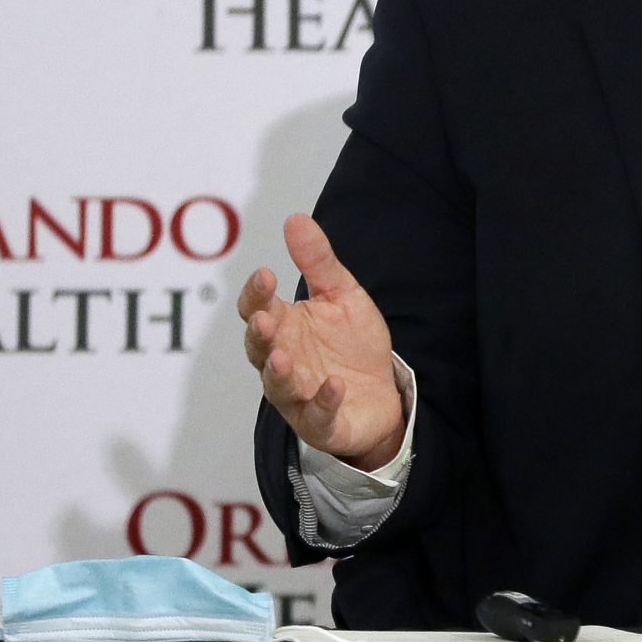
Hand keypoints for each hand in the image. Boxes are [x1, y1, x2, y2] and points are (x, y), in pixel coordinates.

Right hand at [239, 213, 404, 469]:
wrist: (384, 391)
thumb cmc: (353, 343)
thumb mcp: (342, 296)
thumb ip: (318, 262)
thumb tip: (295, 218)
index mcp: (284, 327)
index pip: (258, 308)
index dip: (257, 293)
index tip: (266, 274)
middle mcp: (282, 361)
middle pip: (260, 348)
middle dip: (260, 335)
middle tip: (264, 318)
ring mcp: (298, 395)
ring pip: (278, 387)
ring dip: (278, 373)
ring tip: (282, 357)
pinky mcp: (322, 423)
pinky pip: (318, 415)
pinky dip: (323, 402)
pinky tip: (334, 386)